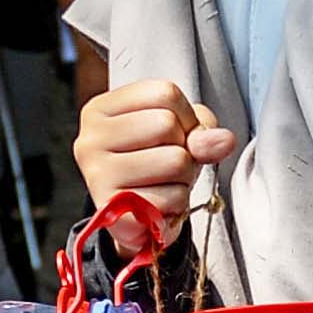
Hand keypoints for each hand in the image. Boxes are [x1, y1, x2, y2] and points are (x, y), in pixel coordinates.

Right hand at [71, 76, 231, 247]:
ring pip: (175, 161)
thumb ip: (202, 129)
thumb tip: (222, 140)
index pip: (165, 93)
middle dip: (184, 148)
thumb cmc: (154, 165)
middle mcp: (90, 140)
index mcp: (101, 111)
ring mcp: (97, 175)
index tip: (175, 134)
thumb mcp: (179, 133)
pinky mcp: (114, 210)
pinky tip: (159, 206)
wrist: (135, 219)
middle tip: (166, 164)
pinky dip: (177, 205)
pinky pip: (172, 197)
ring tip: (163, 184)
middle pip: (167, 124)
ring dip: (183, 178)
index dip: (186, 116)